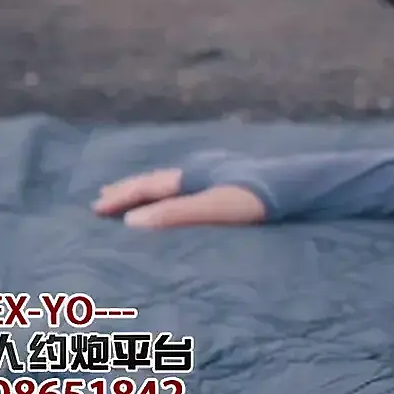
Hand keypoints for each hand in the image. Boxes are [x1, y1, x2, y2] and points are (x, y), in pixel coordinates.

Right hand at [92, 169, 266, 228]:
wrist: (298, 186)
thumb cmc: (258, 199)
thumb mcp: (215, 208)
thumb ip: (175, 214)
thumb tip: (132, 223)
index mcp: (191, 175)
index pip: (147, 187)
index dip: (121, 198)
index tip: (95, 209)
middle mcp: (199, 171)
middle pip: (156, 180)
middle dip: (129, 189)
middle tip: (104, 197)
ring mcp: (215, 174)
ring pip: (172, 182)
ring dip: (149, 190)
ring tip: (134, 196)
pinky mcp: (231, 183)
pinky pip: (190, 187)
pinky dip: (172, 193)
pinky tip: (181, 196)